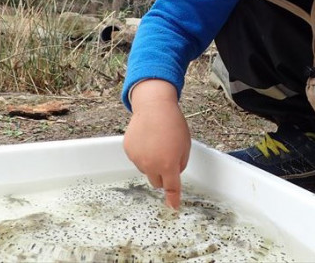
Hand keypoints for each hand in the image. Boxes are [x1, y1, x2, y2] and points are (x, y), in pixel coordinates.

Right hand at [123, 79, 190, 208]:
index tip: (173, 207)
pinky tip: (147, 139)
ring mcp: (138, 158)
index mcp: (168, 164)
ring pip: (146, 170)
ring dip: (152, 164)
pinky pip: (137, 159)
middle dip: (163, 176)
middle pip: (157, 182)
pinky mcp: (129, 151)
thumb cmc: (173, 123)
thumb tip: (173, 174)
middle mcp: (151, 164)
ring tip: (157, 143)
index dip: (173, 199)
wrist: (154, 106)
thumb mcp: (185, 144)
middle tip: (167, 159)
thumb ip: (180, 163)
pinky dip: (142, 154)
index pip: (171, 188)